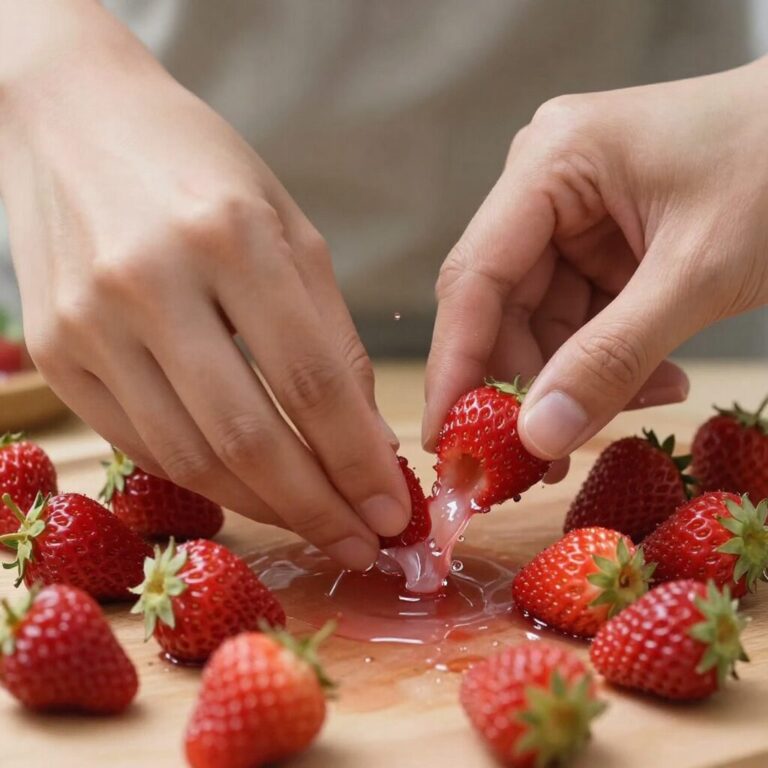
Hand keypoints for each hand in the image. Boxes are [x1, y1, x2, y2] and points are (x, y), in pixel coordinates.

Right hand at [0, 1, 408, 568]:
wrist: (74, 121)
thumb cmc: (200, 169)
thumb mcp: (287, 227)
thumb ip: (329, 333)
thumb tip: (362, 437)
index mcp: (229, 236)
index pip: (311, 381)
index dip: (358, 461)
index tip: (392, 510)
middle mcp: (150, 282)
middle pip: (247, 436)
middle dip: (314, 507)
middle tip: (360, 542)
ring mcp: (89, 323)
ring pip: (189, 456)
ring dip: (261, 506)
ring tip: (313, 525)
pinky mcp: (55, 353)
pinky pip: (141, 444)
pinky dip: (203, 480)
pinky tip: (248, 491)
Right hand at [424, 58, 767, 470]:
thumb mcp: (698, 272)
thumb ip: (613, 357)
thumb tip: (538, 438)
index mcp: (551, 163)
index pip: (474, 277)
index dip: (455, 364)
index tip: (447, 440)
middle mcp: (545, 187)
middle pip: (502, 307)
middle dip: (526, 384)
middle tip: (541, 460)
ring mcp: (573, 218)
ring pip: (543, 323)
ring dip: (577, 379)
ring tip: (638, 407)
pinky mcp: (601, 247)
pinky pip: (583, 321)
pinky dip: (610, 361)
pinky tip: (657, 381)